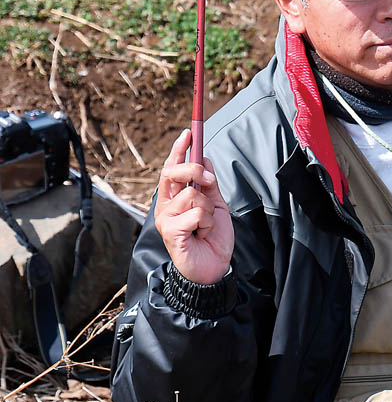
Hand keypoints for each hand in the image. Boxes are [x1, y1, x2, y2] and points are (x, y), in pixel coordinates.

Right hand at [153, 129, 234, 284]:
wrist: (214, 268)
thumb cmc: (212, 239)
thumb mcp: (216, 206)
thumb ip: (209, 185)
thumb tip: (205, 159)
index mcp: (175, 197)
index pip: (173, 168)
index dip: (179, 149)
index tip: (188, 133)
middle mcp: (165, 205)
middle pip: (173, 173)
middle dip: (194, 170)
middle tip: (210, 183)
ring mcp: (165, 218)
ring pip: (191, 194)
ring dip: (208, 209)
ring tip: (206, 225)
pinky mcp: (169, 231)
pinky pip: (194, 213)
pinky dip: (206, 221)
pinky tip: (202, 233)